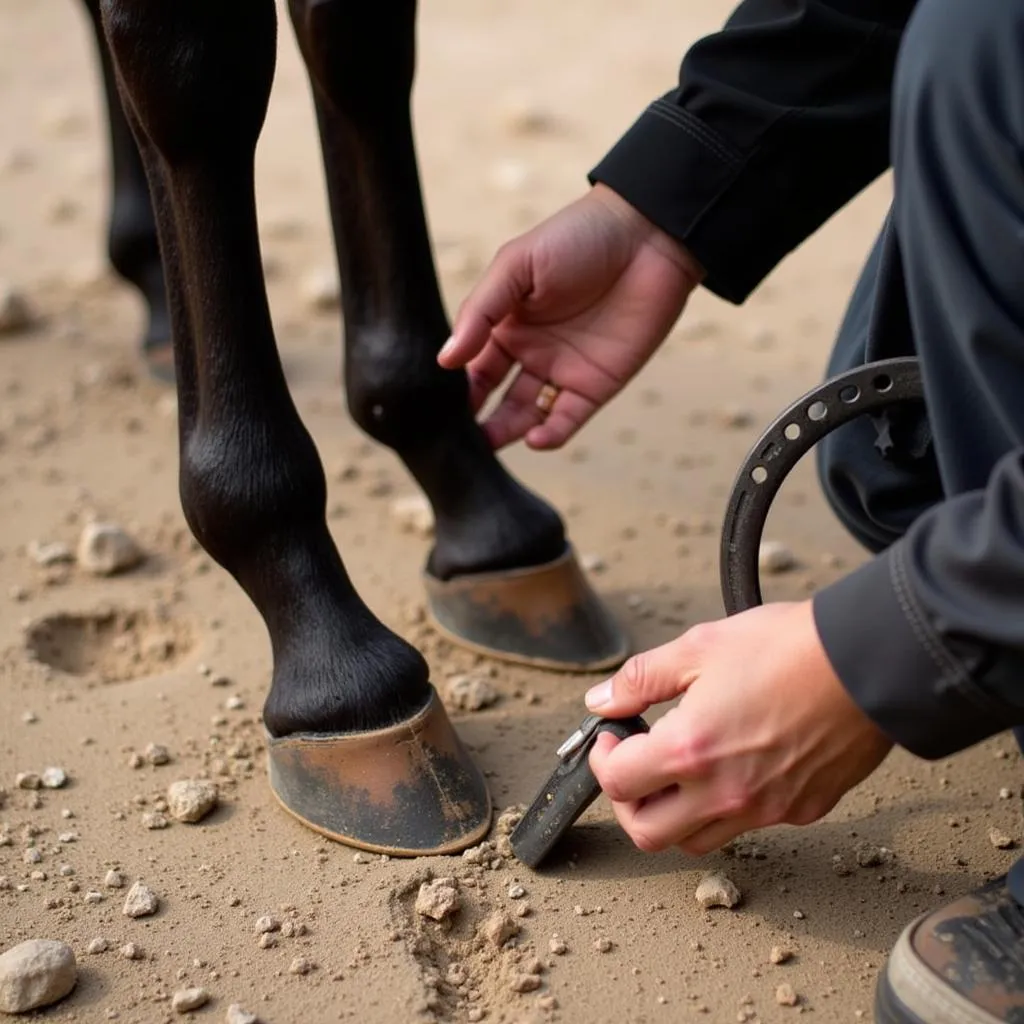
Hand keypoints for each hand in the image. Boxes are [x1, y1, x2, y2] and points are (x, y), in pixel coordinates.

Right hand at [437, 184, 703, 449]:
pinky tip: (533, 437)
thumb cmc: (578, 237)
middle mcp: (532, 352)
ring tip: (488, 444)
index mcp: (507, 324)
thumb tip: (445, 360)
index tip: (438, 407)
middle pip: (496, 398)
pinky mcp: (597, 385)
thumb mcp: (517, 265)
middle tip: (459, 441)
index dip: (458, 388)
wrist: (648, 236)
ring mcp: (564, 370)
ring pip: (527, 414)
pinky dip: (551, 433)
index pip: (474, 367)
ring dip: (507, 432)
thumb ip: (480, 311)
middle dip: (477, 420)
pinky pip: (568, 418)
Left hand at [586, 601, 893, 855]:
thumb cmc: (786, 648)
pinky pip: (749, 825)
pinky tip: (736, 765)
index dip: (602, 758)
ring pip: (697, 840)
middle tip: (636, 767)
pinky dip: (727, 807)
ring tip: (681, 769)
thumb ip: (641, 678)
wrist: (869, 662)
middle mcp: (724, 793)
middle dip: (629, 802)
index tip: (613, 738)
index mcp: (689, 751)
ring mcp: (766, 810)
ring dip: (675, 813)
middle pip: (648, 834)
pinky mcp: (802, 811)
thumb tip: (603, 700)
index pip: (616, 783)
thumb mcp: (699, 647)